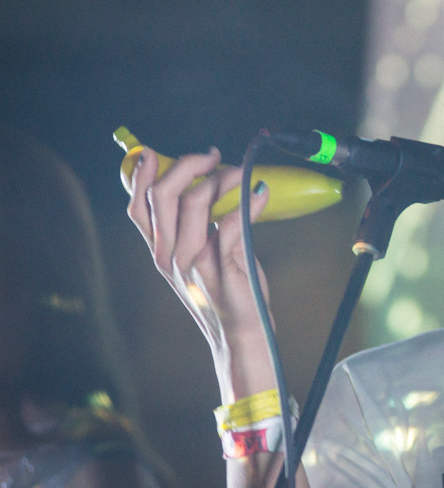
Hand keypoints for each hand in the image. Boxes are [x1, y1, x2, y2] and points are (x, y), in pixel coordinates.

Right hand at [126, 147, 273, 399]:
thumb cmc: (226, 292)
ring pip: (195, 203)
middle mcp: (169, 257)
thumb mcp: (200, 258)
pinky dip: (249, 202)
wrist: (241, 335)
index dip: (141, 177)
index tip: (153, 153)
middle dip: (186, 166)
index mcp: (161, 252)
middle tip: (211, 156)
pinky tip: (261, 193)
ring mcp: (193, 264)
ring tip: (241, 173)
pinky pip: (231, 223)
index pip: (138, 208)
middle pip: (163, 197)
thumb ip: (195, 229)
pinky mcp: (220, 269)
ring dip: (220, 179)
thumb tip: (205, 187)